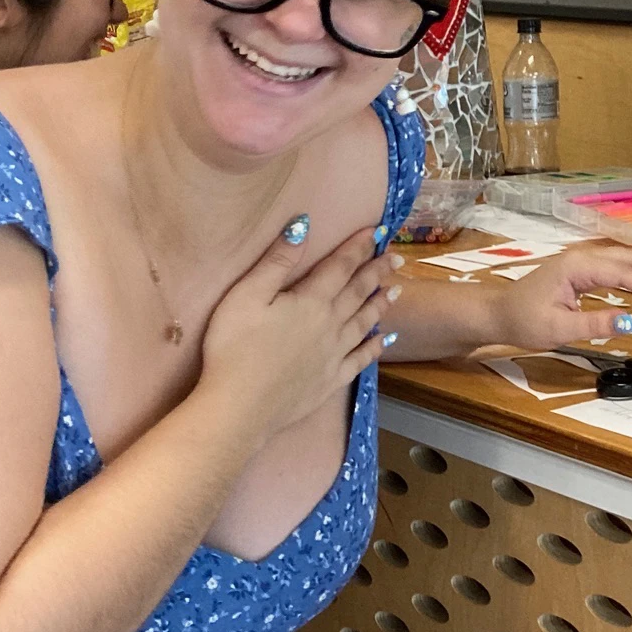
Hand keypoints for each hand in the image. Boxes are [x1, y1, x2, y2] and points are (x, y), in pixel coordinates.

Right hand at [197, 223, 398, 437]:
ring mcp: (334, 355)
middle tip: (396, 256)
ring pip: (365, 322)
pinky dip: (376, 347)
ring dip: (381, 304)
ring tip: (397, 290)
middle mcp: (330, 325)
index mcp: (311, 301)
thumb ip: (277, 261)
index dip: (358, 247)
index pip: (341, 266)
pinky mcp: (331, 381)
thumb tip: (303, 225)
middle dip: (378, 271)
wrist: (240, 406)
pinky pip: (361, 360)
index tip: (376, 231)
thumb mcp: (246, 295)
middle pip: (359, 292)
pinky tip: (386, 340)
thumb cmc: (235, 347)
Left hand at [495, 247, 631, 350]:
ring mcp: (583, 261)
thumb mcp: (559, 329)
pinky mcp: (582, 270)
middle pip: (631, 259)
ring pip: (627, 260)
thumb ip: (596, 324)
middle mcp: (583, 257)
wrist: (497, 312)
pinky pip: (618, 267)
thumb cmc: (523, 320)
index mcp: (578, 267)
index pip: (624, 273)